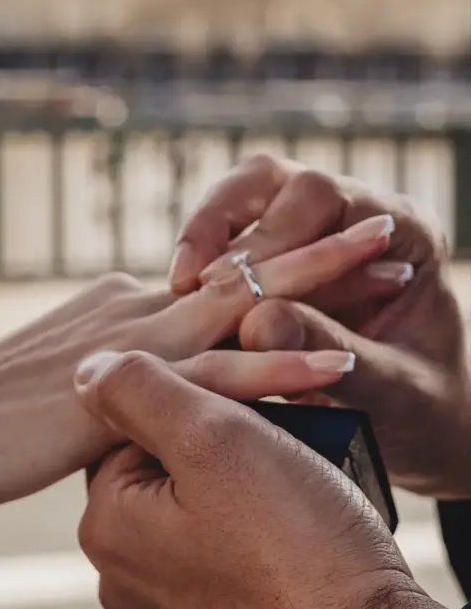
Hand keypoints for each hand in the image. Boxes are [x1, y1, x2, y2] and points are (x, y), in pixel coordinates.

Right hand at [0, 215, 390, 514]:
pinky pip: (222, 374)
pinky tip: (338, 359)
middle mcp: (137, 301)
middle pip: (247, 266)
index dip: (282, 263)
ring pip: (248, 301)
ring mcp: (135, 338)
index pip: (219, 273)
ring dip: (324, 280)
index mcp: (124, 298)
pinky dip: (284, 364)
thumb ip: (114, 368)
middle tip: (389, 230)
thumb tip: (141, 379)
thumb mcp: (62, 378)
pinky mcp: (130, 386)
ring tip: (392, 261)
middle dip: (322, 247)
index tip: (339, 256)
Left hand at [77, 351, 452, 608]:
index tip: (249, 401)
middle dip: (223, 439)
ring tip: (299, 477)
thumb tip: (89, 369)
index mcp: (108, 528)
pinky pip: (233, 552)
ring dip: (248, 480)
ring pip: (204, 505)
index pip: (132, 423)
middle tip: (281, 439)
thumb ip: (141, 389)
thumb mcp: (212, 435)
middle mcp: (127, 578)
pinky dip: (264, 530)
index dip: (194, 396)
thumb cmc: (297, 543)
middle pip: (167, 464)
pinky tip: (302, 528)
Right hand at [169, 154, 470, 497]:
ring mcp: (319, 227)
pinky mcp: (285, 253)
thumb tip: (256, 324)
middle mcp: (359, 212)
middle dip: (221, 222)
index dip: (265, 236)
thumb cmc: (427, 414)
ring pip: (244, 196)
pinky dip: (204, 260)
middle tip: (187, 280)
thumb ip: (329, 349)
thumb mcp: (392, 392)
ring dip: (205, 236)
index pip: (321, 198)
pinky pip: (232, 233)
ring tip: (177, 286)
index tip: (221, 282)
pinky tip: (182, 298)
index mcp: (404, 229)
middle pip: (273, 179)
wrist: (432, 429)